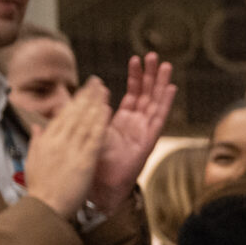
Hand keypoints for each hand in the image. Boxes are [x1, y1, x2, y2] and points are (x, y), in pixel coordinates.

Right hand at [20, 80, 107, 220]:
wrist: (44, 207)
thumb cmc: (40, 188)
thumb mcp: (33, 160)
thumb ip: (37, 141)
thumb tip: (37, 127)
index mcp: (47, 140)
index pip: (63, 115)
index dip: (75, 100)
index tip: (84, 90)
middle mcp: (58, 141)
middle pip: (74, 113)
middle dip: (86, 96)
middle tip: (97, 81)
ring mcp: (71, 150)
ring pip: (85, 121)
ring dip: (95, 103)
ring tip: (104, 89)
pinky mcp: (83, 161)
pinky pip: (94, 137)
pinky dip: (100, 122)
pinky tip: (107, 110)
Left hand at [90, 54, 174, 214]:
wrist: (95, 189)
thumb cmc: (90, 166)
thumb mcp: (82, 133)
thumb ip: (83, 116)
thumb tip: (75, 99)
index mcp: (121, 123)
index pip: (132, 95)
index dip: (134, 78)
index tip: (135, 60)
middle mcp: (136, 127)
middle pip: (147, 96)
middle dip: (151, 75)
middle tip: (154, 55)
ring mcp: (143, 134)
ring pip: (155, 103)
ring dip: (160, 84)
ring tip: (165, 65)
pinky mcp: (147, 142)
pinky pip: (159, 120)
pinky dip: (165, 103)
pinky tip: (170, 88)